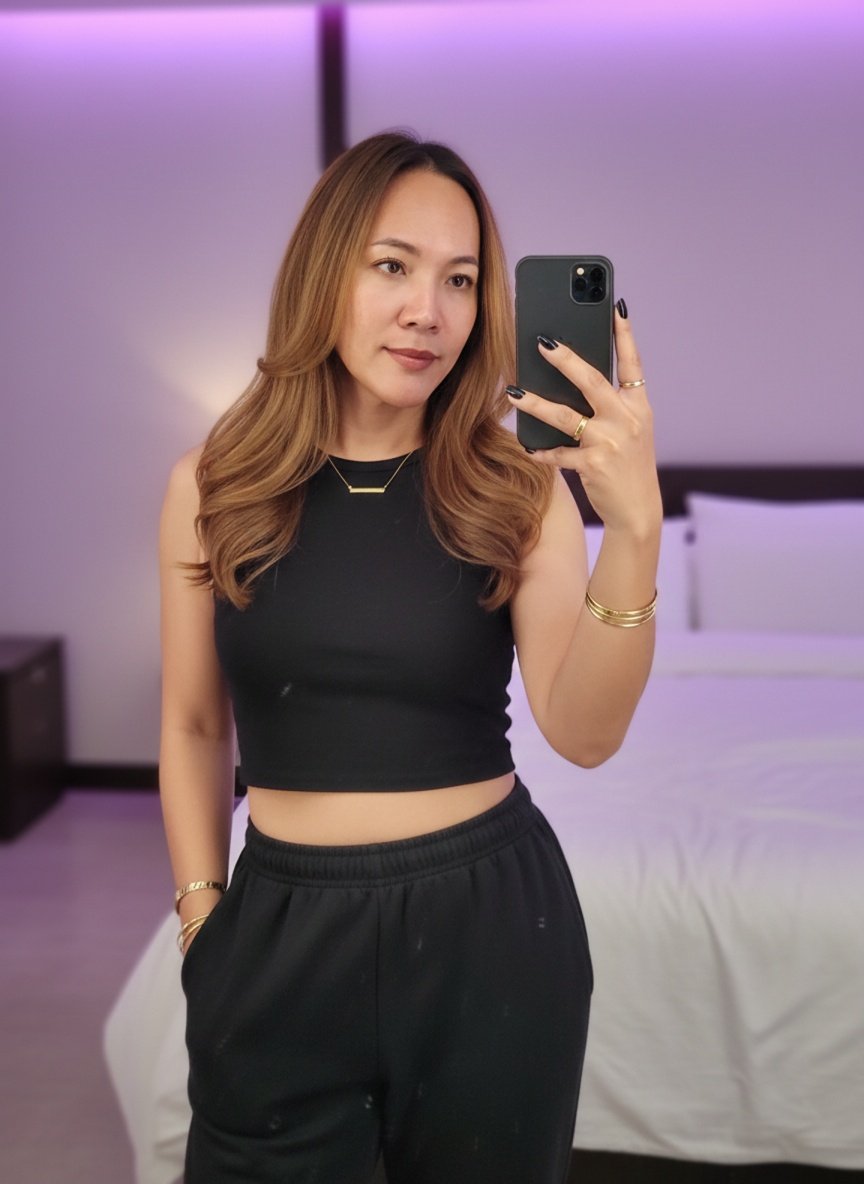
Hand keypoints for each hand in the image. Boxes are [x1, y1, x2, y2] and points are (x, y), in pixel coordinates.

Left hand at [508, 307, 661, 536]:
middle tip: (541, 342)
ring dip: (535, 403)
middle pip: (591, 380)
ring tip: (513, 392)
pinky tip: (529, 448)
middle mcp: (627, 419)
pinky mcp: (593, 464)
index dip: (625, 335)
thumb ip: (611, 406)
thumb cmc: (628, 465)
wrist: (638, 511)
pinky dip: (542, 451)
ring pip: (565, 416)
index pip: (632, 364)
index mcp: (639, 406)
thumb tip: (575, 379)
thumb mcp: (630, 431)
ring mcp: (610, 441)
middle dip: (564, 359)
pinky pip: (559, 452)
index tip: (616, 307)